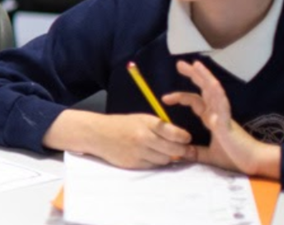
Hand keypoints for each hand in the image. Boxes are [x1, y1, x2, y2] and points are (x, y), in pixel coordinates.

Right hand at [43, 109, 191, 168]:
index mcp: (147, 123)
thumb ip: (161, 127)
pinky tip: (149, 155)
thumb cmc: (122, 125)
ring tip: (161, 151)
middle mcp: (143, 138)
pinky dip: (155, 162)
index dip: (184, 137)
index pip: (174, 133)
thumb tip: (183, 140)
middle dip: (182, 151)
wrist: (97, 133)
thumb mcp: (142, 119)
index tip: (186, 138)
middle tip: (185, 150)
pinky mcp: (133, 163)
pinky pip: (153, 166)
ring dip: (167, 157)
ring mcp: (138, 152)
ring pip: (165, 160)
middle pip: (174, 150)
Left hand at [164, 60, 281, 177]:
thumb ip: (194, 151)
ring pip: (214, 91)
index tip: (165, 98)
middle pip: (204, 89)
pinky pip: (223, 105)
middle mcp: (217, 113)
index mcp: (212, 119)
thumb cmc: (235, 158)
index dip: (181, 96)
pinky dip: (218, 94)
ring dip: (205, 77)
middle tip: (180, 64)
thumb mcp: (208, 155)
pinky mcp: (228, 122)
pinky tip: (213, 84)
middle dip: (193, 75)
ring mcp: (223, 115)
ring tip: (195, 65)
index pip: (195, 101)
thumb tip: (178, 152)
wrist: (254, 164)